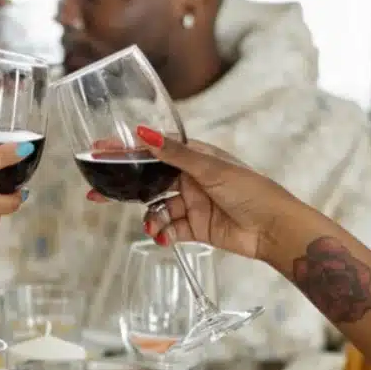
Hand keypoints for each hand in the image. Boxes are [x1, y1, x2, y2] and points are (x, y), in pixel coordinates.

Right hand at [96, 130, 298, 262]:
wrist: (272, 228)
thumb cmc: (250, 190)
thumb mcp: (209, 168)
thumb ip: (174, 154)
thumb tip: (144, 133)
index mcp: (195, 157)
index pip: (154, 150)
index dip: (128, 151)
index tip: (101, 150)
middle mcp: (190, 179)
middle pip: (149, 181)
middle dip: (126, 188)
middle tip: (98, 193)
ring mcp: (191, 204)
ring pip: (157, 208)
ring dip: (150, 217)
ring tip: (153, 225)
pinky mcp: (195, 228)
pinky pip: (169, 229)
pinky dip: (162, 233)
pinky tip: (161, 236)